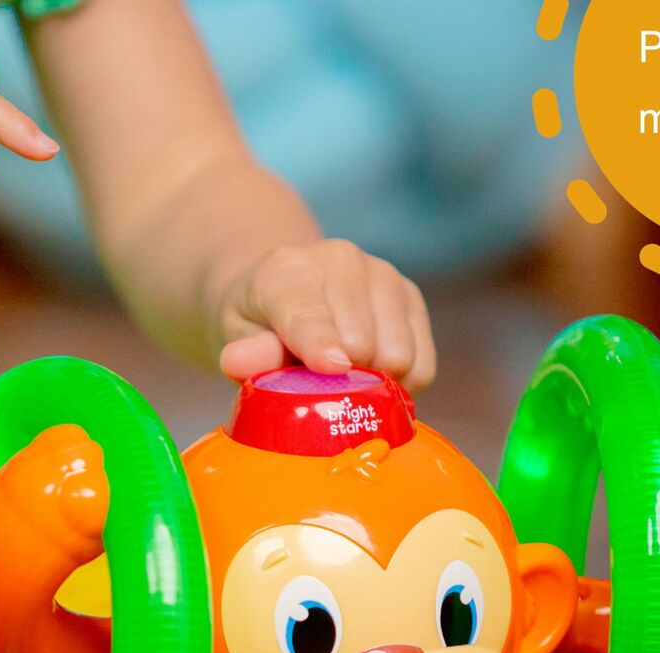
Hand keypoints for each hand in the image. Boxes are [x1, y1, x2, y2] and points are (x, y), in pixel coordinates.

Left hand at [214, 239, 435, 389]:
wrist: (285, 291)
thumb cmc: (258, 325)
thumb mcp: (237, 338)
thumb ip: (246, 352)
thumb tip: (238, 362)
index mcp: (286, 270)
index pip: (307, 312)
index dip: (320, 342)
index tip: (333, 366)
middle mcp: (341, 260)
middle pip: (361, 344)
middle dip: (342, 381)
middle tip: (320, 386)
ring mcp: (383, 274)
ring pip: (398, 355)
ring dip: (374, 383)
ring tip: (345, 378)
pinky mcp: (412, 297)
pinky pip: (422, 365)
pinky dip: (401, 384)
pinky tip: (373, 375)